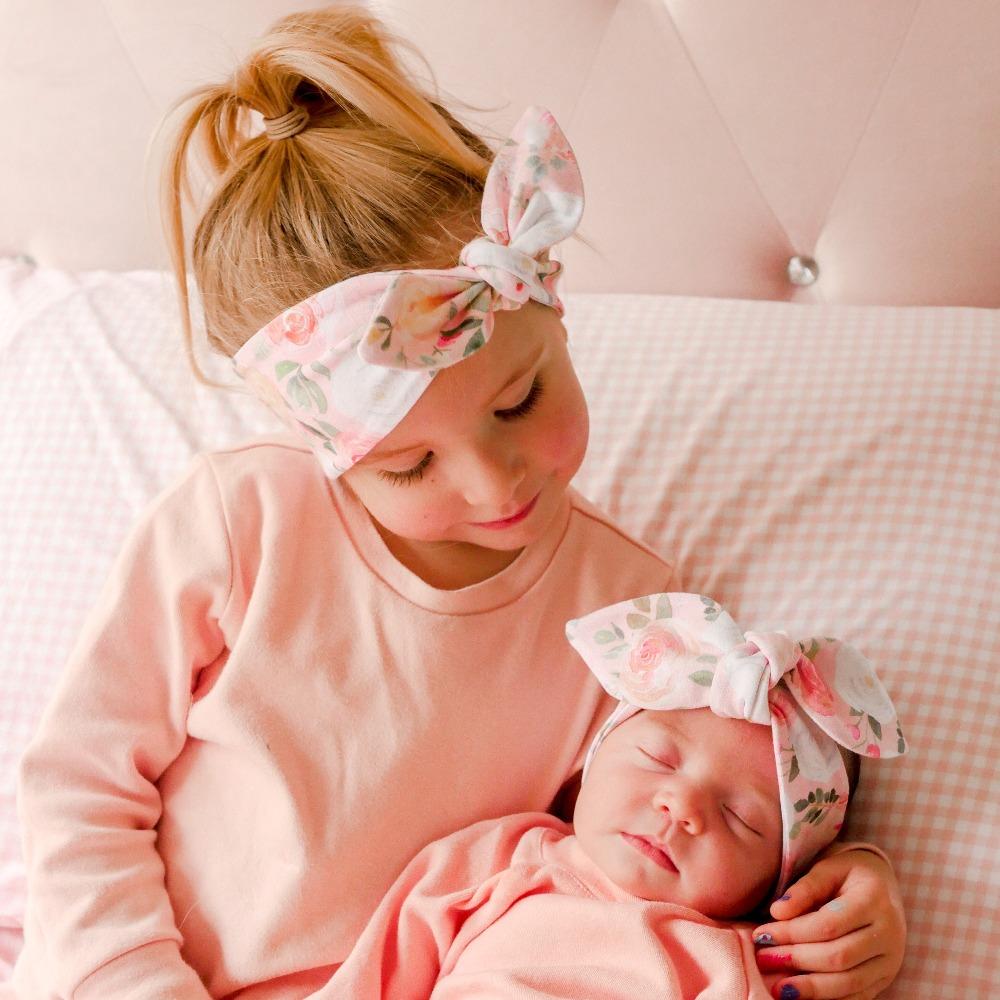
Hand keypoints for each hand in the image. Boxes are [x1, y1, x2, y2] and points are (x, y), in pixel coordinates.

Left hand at [752, 849, 905, 998]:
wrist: (883, 886)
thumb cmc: (848, 874)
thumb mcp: (828, 868)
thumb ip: (805, 888)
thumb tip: (777, 912)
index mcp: (875, 900)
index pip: (828, 925)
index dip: (792, 933)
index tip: (761, 935)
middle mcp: (889, 934)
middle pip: (838, 957)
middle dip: (796, 960)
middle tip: (763, 959)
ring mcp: (890, 960)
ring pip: (849, 983)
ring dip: (810, 989)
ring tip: (777, 987)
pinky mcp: (886, 978)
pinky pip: (858, 997)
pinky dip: (828, 999)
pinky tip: (802, 997)